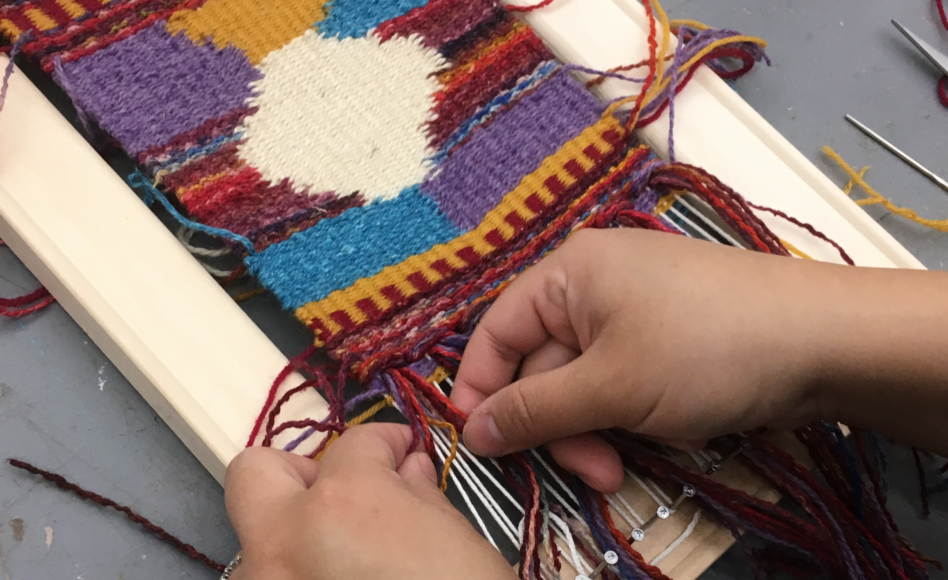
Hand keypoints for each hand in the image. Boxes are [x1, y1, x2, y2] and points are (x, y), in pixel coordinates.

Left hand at [225, 424, 515, 579]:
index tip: (401, 454)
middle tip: (343, 492)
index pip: (357, 443)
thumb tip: (408, 473)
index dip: (387, 443)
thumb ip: (422, 499)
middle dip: (299, 473)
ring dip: (298, 543)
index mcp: (345, 502)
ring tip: (348, 567)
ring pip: (258, 545)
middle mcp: (284, 542)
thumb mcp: (462, 546)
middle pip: (256, 473)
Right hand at [451, 229, 854, 492]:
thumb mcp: (610, 386)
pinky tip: (654, 437)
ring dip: (593, 429)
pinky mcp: (665, 338)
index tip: (477, 443)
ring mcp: (632, 312)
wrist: (823, 342)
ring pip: (582, 381)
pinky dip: (625, 415)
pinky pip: (619, 381)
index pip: (496, 331)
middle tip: (589, 470)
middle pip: (542, 364)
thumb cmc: (704, 349)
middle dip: (559, 424)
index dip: (480, 388)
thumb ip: (534, 411)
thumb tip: (470, 430)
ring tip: (622, 466)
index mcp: (568, 273)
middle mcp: (593, 284)